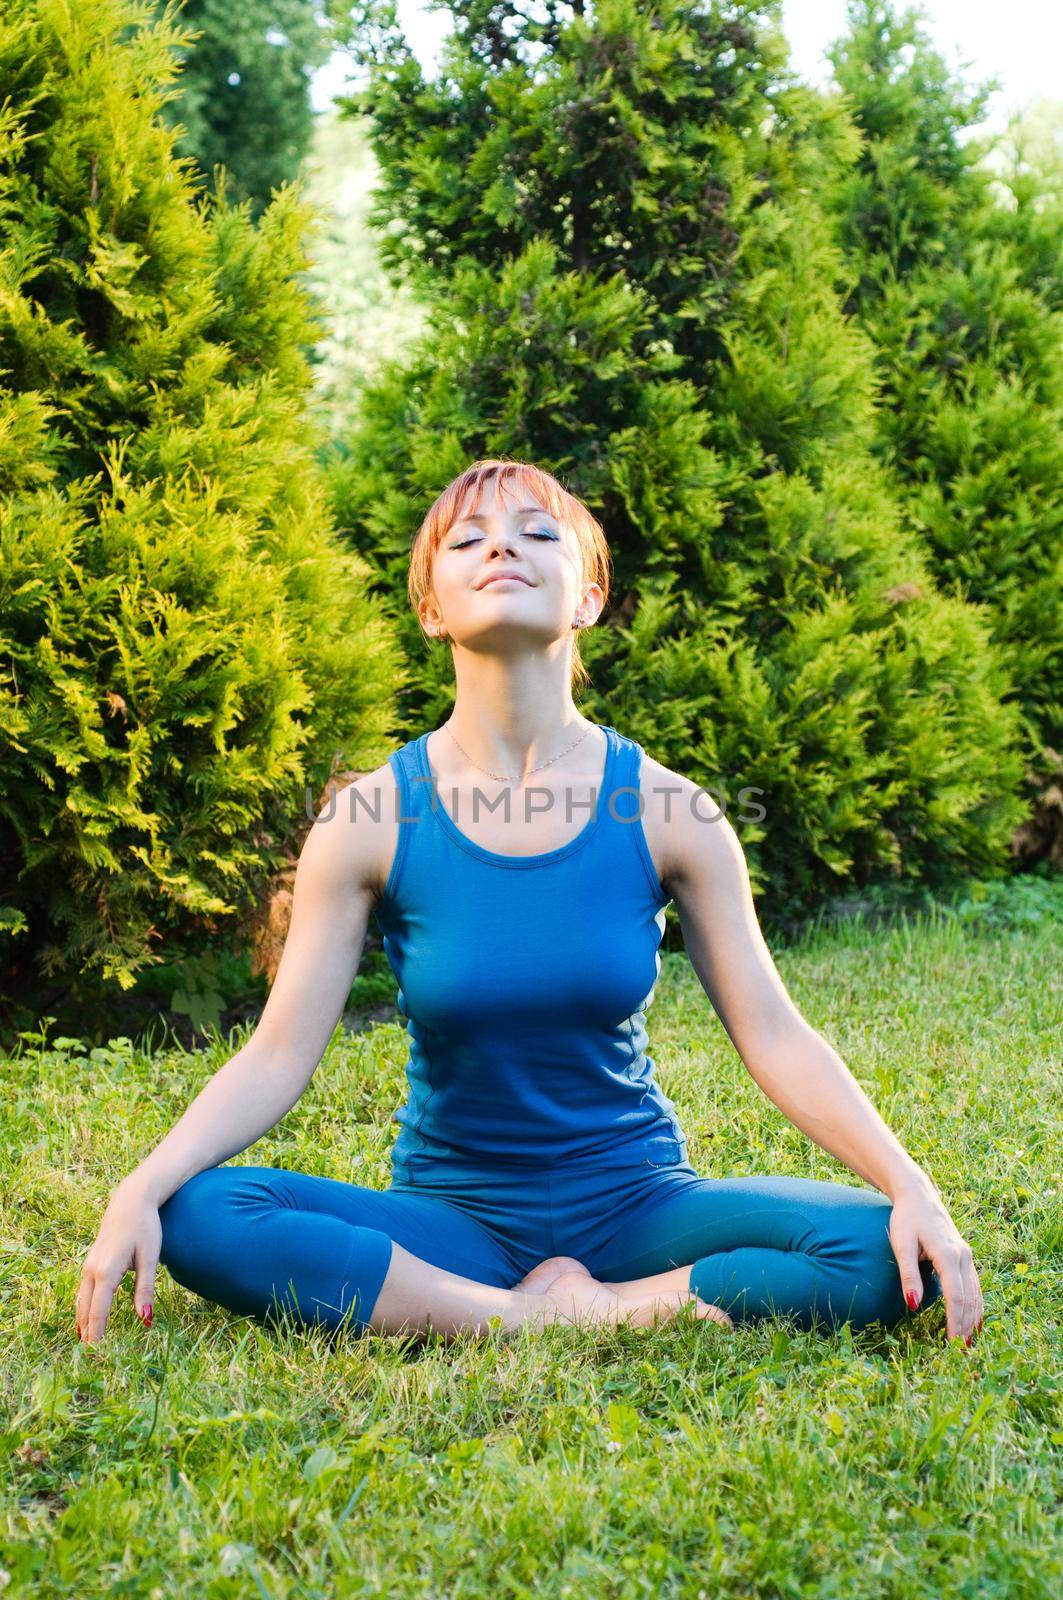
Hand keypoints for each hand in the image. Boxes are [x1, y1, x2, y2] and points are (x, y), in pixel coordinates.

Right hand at [76, 1180, 161, 1346]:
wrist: (131, 1201)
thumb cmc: (145, 1227)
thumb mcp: (150, 1258)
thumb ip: (145, 1289)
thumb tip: (146, 1320)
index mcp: (107, 1271)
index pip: (100, 1310)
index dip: (98, 1332)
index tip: (97, 1353)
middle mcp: (92, 1270)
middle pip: (87, 1308)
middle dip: (88, 1332)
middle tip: (90, 1357)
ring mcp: (88, 1265)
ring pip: (82, 1300)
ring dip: (83, 1322)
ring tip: (86, 1343)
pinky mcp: (90, 1262)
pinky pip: (83, 1291)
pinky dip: (83, 1308)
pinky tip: (86, 1319)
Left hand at [889, 1182, 982, 1344]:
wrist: (918, 1196)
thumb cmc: (906, 1219)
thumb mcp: (901, 1245)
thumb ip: (908, 1275)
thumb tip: (913, 1305)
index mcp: (947, 1254)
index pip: (955, 1295)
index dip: (954, 1320)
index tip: (951, 1342)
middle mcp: (962, 1256)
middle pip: (968, 1297)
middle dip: (964, 1325)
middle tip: (959, 1351)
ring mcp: (966, 1256)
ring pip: (975, 1293)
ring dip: (972, 1318)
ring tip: (967, 1342)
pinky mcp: (964, 1256)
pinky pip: (974, 1285)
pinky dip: (975, 1305)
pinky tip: (973, 1321)